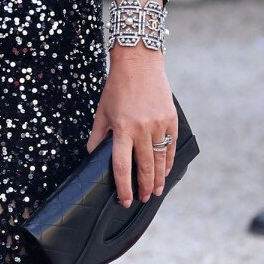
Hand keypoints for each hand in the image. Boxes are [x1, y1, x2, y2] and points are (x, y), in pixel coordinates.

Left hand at [86, 51, 177, 207]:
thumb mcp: (102, 112)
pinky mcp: (171, 119)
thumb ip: (97, 136)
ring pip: (161, 159)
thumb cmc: (117, 87)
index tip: (124, 200)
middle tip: (144, 200)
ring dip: (159, 179)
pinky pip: (171, 146)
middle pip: (145, 167)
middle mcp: (142, 129)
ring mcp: (159, 124)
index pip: (122, 166)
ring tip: (157, 191)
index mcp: (122, 129)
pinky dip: (169, 161)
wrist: (139, 64)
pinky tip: (166, 171)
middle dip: (145, 187)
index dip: (124, 187)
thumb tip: (91, 155)